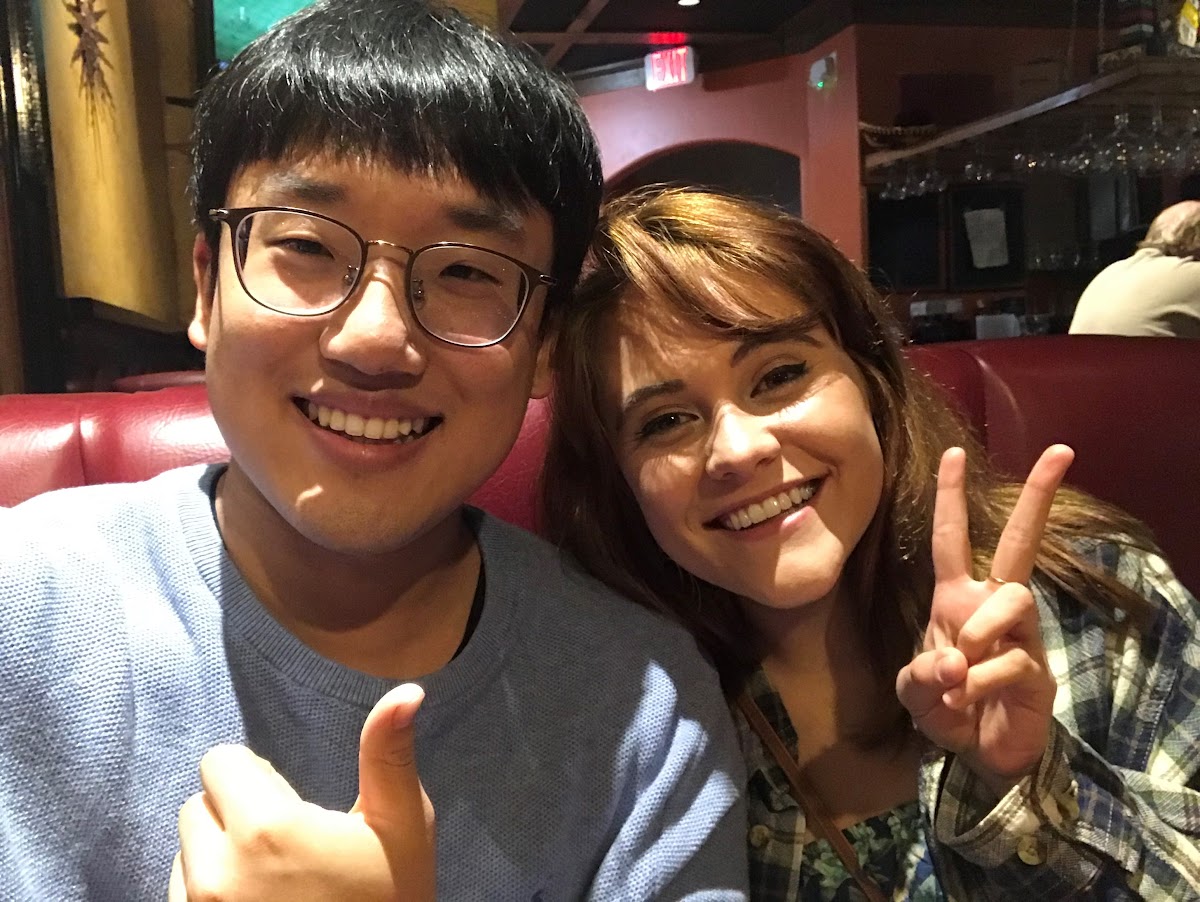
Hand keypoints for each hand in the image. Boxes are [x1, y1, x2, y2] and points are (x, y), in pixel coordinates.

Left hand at [169, 683, 433, 901]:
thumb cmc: (392, 897)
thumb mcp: (401, 824)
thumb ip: (388, 754)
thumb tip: (406, 690)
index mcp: (267, 829)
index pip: (219, 761)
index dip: (257, 774)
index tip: (291, 803)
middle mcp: (216, 872)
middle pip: (198, 804)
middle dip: (234, 812)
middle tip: (285, 844)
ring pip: (184, 852)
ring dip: (216, 854)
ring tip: (270, 878)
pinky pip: (178, 895)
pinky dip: (206, 892)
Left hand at [896, 445, 1073, 797]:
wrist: (977, 757)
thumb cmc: (945, 708)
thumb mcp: (914, 690)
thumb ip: (920, 675)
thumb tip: (954, 661)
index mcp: (957, 598)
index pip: (951, 539)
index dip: (951, 498)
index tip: (954, 454)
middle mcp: (992, 606)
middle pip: (1018, 544)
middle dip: (1038, 498)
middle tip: (1060, 453)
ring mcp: (1020, 636)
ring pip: (1012, 599)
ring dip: (980, 632)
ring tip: (959, 669)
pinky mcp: (1037, 670)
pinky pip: (1008, 662)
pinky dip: (977, 686)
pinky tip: (968, 705)